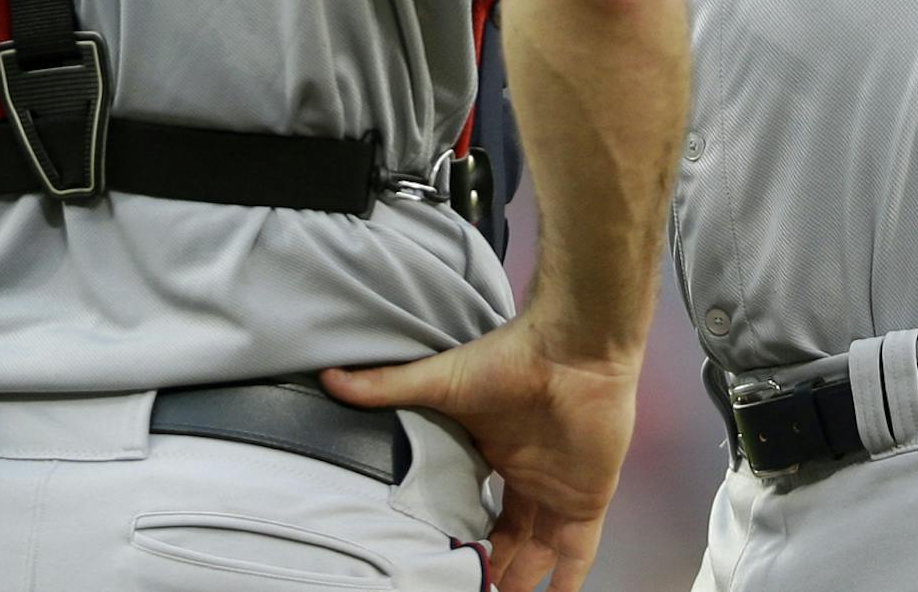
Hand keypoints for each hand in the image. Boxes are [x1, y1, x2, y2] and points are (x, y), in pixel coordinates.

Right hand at [322, 316, 643, 591]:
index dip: (457, 534)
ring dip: (519, 583)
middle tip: (461, 587)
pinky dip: (567, 585)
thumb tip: (330, 376)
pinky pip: (577, 557)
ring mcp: (557, 491)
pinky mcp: (587, 502)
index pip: (471, 506)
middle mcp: (525, 477)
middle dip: (487, 568)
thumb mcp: (441, 379)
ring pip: (537, 556)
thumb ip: (388, 385)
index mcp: (491, 453)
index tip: (434, 559)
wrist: (572, 350)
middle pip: (505, 539)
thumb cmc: (508, 359)